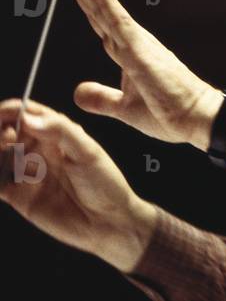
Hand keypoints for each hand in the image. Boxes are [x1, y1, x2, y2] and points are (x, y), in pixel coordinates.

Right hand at [0, 98, 157, 272]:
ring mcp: (26, 172)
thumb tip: (28, 118)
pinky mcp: (17, 196)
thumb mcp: (87, 152)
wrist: (107, 223)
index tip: (3, 112)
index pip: (29, 114)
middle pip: (8, 132)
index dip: (13, 111)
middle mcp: (39, 150)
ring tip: (5, 153)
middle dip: (1, 131)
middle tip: (8, 138)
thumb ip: (60, 132)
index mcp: (58, 134)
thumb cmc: (104, 183)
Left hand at [51, 0, 221, 148]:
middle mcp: (129, 38)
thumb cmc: (168, 113)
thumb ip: (101, 98)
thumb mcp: (124, 108)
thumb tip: (78, 91)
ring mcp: (134, 41)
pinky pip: (117, 18)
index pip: (96, 14)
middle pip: (95, 2)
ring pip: (102, 4)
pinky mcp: (139, 49)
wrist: (197, 119)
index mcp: (125, 49)